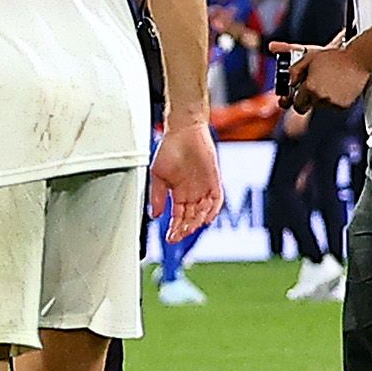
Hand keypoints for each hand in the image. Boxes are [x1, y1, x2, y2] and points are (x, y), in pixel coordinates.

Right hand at [151, 115, 222, 241]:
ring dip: (197, 222)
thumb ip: (158, 196)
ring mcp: (204, 188)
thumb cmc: (169, 149)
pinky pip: (217, 200)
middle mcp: (193, 193)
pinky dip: (212, 210)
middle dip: (185, 229)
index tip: (170, 238)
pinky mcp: (215, 181)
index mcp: (178, 193)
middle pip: (191, 217)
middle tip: (178, 236)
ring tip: (189, 228)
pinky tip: (206, 218)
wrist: (184, 131)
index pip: (178, 217)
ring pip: (204, 212)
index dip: (174, 229)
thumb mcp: (158, 175)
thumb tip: (155, 215)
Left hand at [272, 42, 371, 112]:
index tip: (296, 98)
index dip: (295, 100)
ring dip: (320, 98)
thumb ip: (294, 72)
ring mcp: (333, 103)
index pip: (297, 104)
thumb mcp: (308, 59)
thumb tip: (289, 83)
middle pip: (307, 107)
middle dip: (307, 100)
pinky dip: (333, 100)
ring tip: (328, 83)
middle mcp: (321, 98)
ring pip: (320, 106)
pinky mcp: (344, 105)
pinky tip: (337, 88)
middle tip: (312, 89)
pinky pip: (333, 106)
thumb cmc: (332, 57)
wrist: (357, 61)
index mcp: (310, 88)